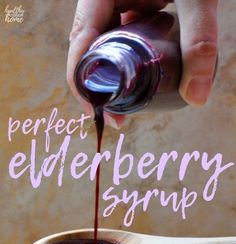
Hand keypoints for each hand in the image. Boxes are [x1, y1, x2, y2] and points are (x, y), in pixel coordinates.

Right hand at [67, 0, 217, 126]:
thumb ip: (199, 42)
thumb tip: (196, 98)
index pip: (80, 44)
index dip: (82, 83)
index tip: (96, 112)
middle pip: (90, 50)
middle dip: (100, 86)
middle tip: (118, 114)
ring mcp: (115, 3)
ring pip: (105, 45)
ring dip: (116, 75)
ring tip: (129, 103)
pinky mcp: (130, 4)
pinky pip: (121, 36)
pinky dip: (130, 59)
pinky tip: (142, 74)